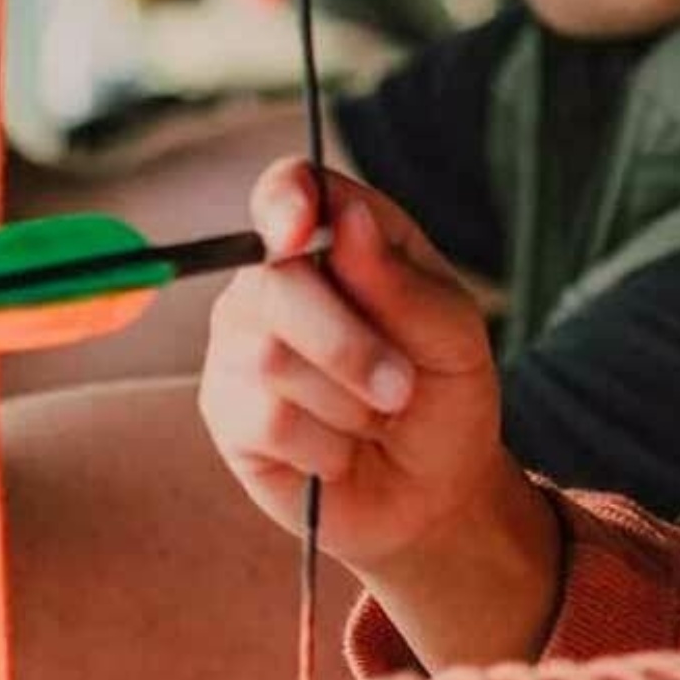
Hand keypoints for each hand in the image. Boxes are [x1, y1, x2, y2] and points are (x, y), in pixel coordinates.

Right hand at [201, 161, 517, 576]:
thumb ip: (400, 281)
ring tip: (374, 418)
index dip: (285, 200)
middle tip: (402, 389)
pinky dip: (324, 445)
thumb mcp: (453, 336)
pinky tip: (338, 451)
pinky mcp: (226, 412)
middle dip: (350, 345)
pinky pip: (264, 419)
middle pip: (276, 284)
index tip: (300, 233)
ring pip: (270, 358)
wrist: (433, 491)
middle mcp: (274, 281)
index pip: (288, 189)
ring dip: (347, 402)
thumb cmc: (443, 394)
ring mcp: (240, 345)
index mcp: (335, 239)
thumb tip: (347, 218)